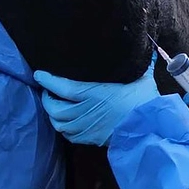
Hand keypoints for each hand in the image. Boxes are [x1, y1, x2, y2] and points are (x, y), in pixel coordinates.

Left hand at [34, 54, 159, 145]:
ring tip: (54, 107)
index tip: (38, 74)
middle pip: (54, 108)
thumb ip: (141, 64)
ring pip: (59, 124)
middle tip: (47, 91)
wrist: (150, 129)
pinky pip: (70, 136)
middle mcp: (85, 111)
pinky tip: (66, 123)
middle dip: (47, 100)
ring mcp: (87, 127)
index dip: (47, 81)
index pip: (61, 87)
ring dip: (53, 115)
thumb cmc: (145, 101)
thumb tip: (148, 49)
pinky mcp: (92, 139)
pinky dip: (64, 129)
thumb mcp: (142, 78)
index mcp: (93, 93)